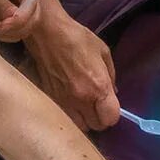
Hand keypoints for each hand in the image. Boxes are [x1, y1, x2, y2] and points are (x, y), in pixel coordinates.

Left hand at [0, 0, 54, 42]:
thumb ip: (0, 3)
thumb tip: (12, 18)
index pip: (30, 4)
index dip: (18, 19)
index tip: (0, 25)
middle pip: (32, 20)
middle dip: (13, 29)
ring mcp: (31, 10)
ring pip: (27, 31)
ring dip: (8, 34)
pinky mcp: (25, 20)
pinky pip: (20, 34)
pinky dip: (6, 36)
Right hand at [23, 10, 119, 129]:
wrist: (47, 33)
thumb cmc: (77, 38)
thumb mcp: (103, 52)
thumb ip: (111, 75)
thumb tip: (113, 91)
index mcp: (98, 87)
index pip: (111, 118)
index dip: (112, 114)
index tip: (109, 106)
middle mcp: (82, 99)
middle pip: (96, 126)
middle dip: (99, 118)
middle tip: (97, 106)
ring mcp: (64, 101)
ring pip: (79, 126)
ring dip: (84, 119)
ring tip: (83, 107)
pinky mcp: (51, 99)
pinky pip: (64, 117)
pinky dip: (70, 114)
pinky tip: (70, 102)